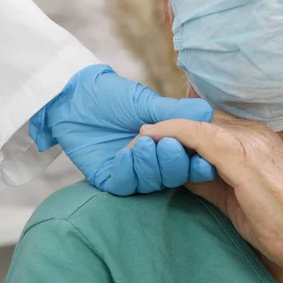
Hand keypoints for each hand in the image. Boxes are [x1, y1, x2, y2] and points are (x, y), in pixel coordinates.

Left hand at [29, 65, 215, 194]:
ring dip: (148, 165)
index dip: (198, 165)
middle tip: (164, 144)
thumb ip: (176, 112)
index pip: (191, 162)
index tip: (202, 160)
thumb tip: (207, 112)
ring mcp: (132, 172)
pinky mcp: (109, 179)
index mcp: (169, 144)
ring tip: (140, 143)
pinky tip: (124, 155)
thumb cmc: (113, 96)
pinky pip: (124, 186)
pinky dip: (127, 172)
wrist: (74, 98)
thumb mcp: (146, 102)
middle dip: (172, 162)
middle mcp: (153, 162)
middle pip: (173, 176)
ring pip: (151, 184)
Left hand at [140, 112, 282, 271]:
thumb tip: (179, 173)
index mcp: (253, 139)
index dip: (178, 129)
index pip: (207, 124)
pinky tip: (148, 137)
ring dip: (162, 129)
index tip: (151, 138)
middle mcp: (251, 132)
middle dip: (166, 127)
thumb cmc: (278, 222)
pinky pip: (197, 135)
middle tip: (135, 137)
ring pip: (194, 122)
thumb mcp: (234, 196)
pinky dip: (171, 133)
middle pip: (198, 119)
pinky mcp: (242, 156)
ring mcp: (248, 141)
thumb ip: (208, 179)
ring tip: (135, 138)